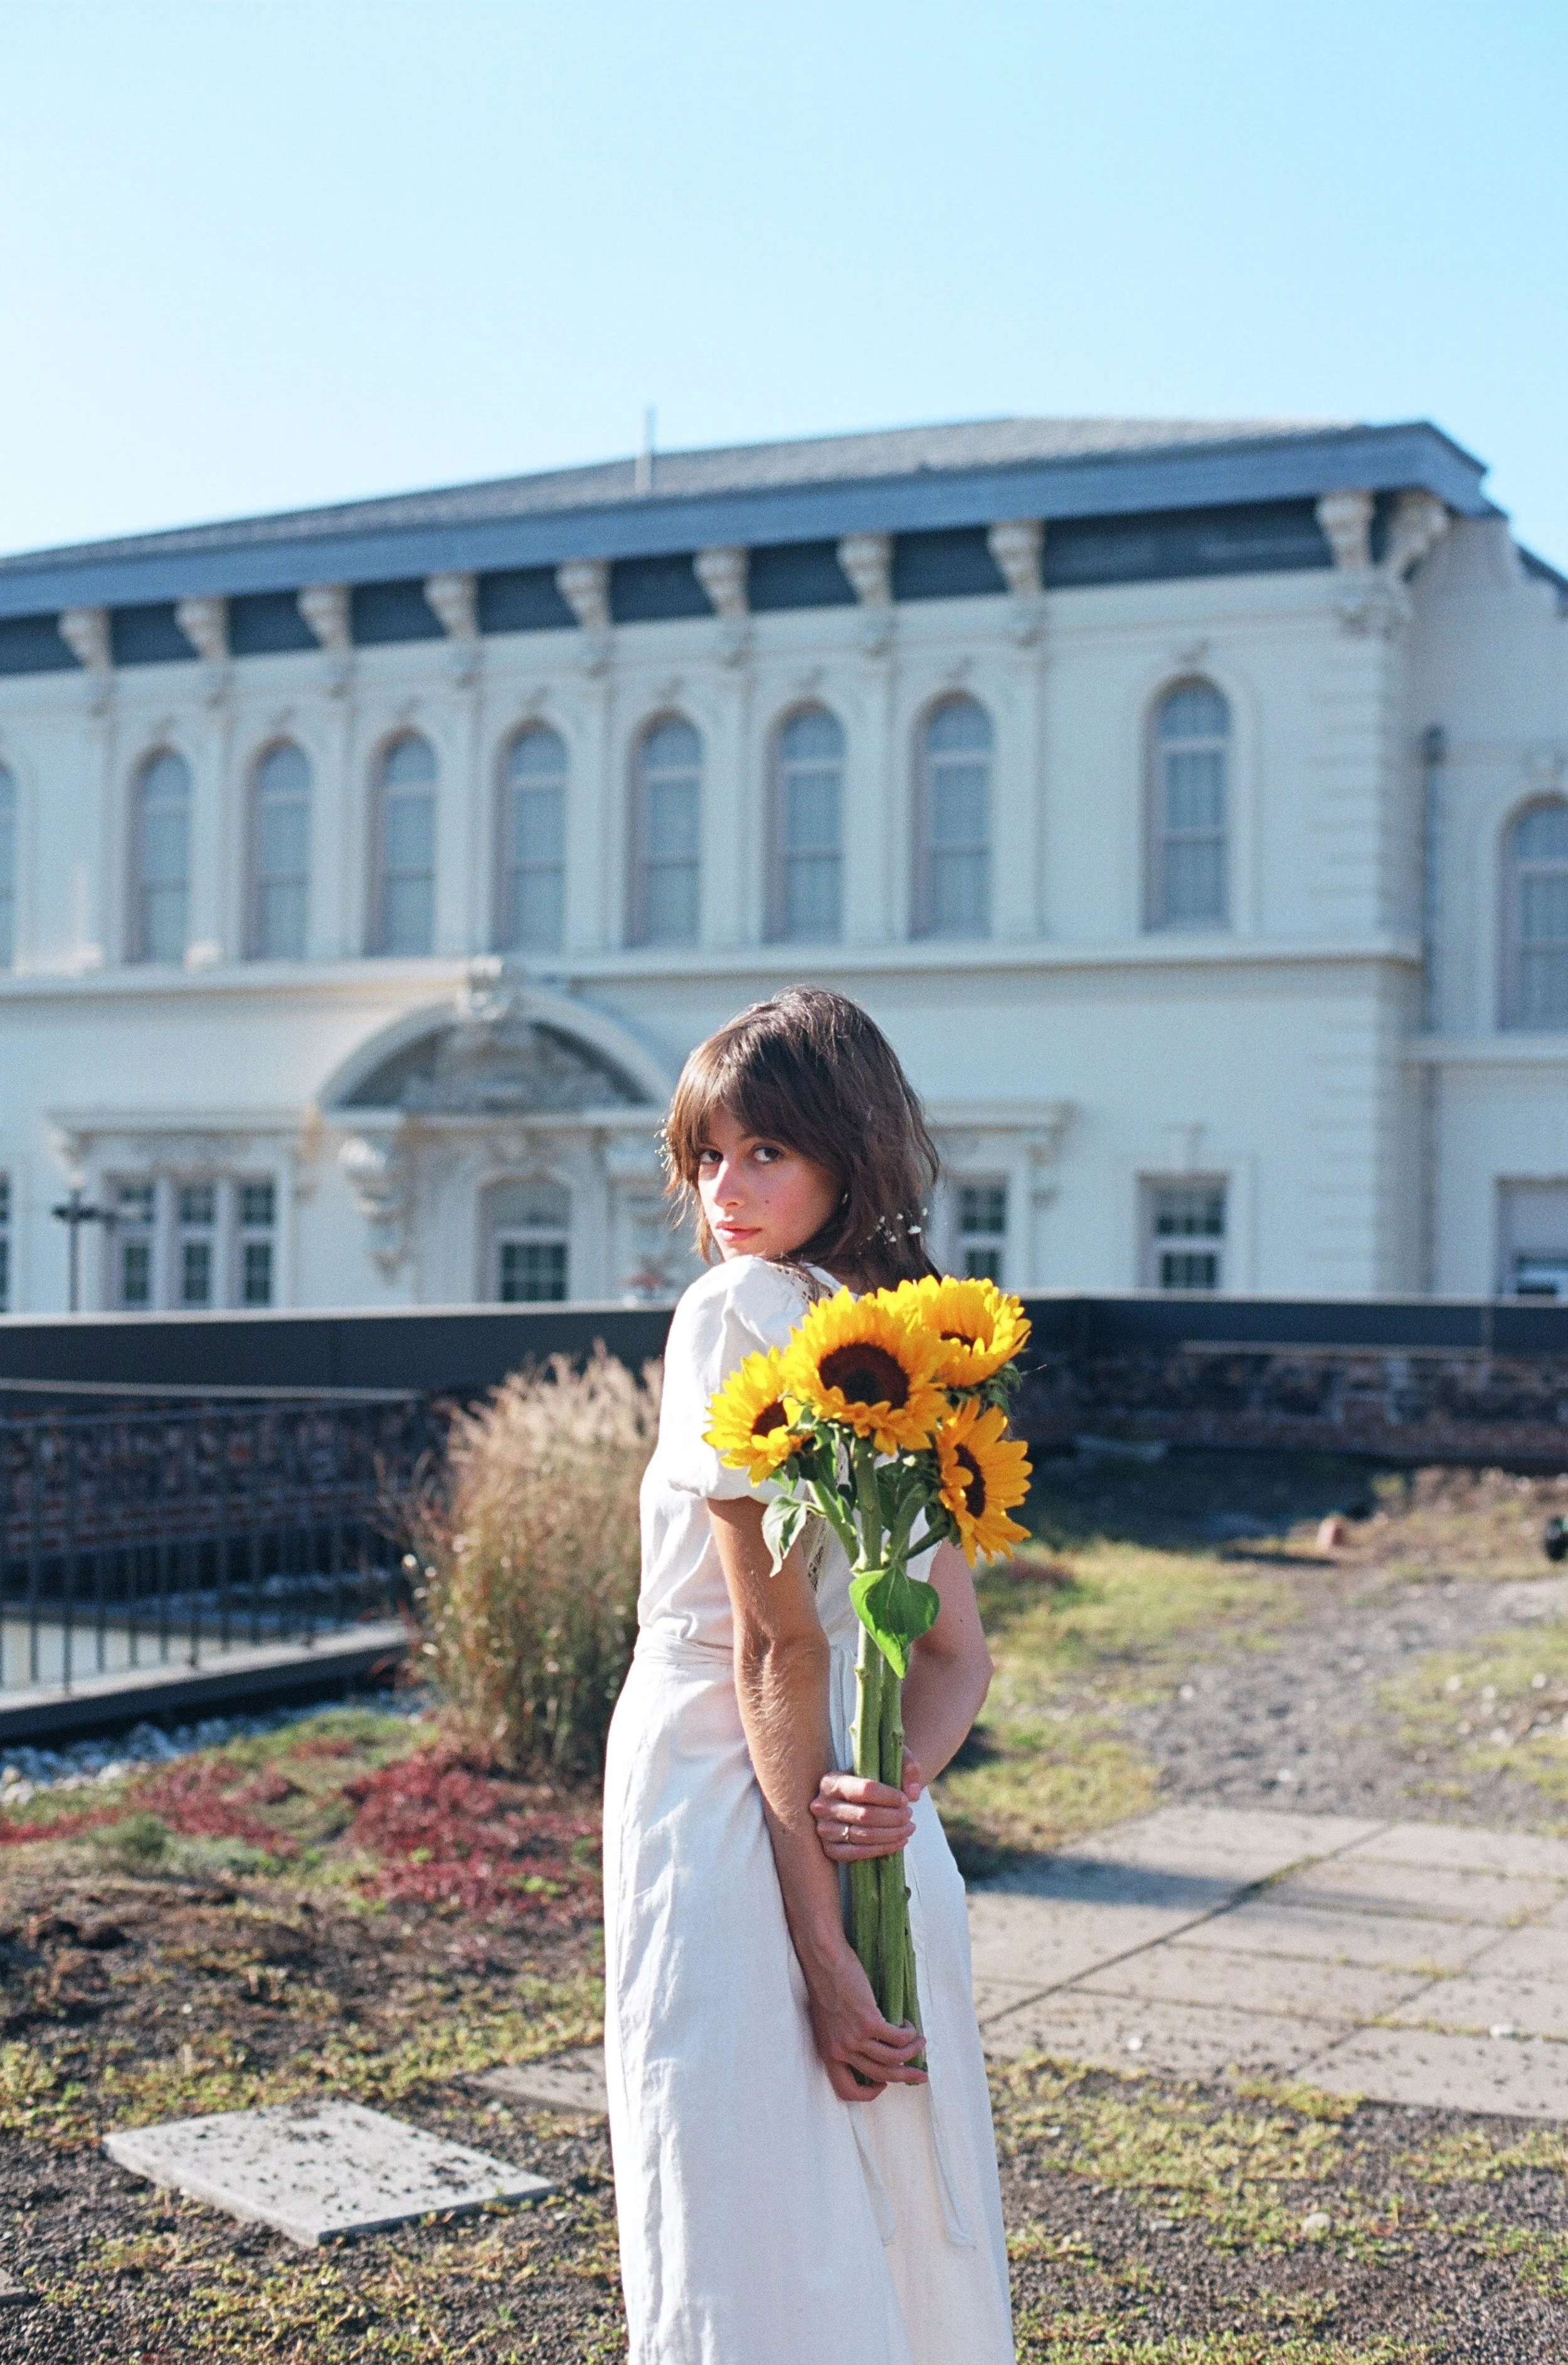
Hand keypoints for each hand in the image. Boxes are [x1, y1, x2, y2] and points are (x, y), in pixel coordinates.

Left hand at [804, 1939, 927, 2100]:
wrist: (823, 1960)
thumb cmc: (825, 1984)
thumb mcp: (828, 2022)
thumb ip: (842, 2039)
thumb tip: (867, 2049)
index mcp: (828, 2053)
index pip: (845, 2090)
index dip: (867, 2094)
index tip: (882, 2083)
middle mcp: (841, 2050)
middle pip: (881, 2076)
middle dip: (905, 2077)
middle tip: (921, 2074)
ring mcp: (855, 2038)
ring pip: (894, 2059)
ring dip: (912, 2052)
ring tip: (920, 2042)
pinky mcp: (869, 2022)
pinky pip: (898, 2038)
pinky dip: (909, 2034)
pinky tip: (908, 2024)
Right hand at [810, 1756, 922, 1864]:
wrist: (855, 1797)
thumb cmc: (872, 1776)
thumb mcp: (889, 1760)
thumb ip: (907, 1767)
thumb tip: (913, 1793)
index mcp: (832, 1780)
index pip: (865, 1789)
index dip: (890, 1797)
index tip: (905, 1800)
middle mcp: (823, 1805)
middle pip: (866, 1815)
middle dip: (894, 1817)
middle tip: (909, 1814)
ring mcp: (824, 1829)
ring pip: (864, 1836)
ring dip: (892, 1835)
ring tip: (909, 1828)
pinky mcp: (829, 1849)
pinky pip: (858, 1853)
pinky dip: (883, 1849)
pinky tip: (899, 1842)